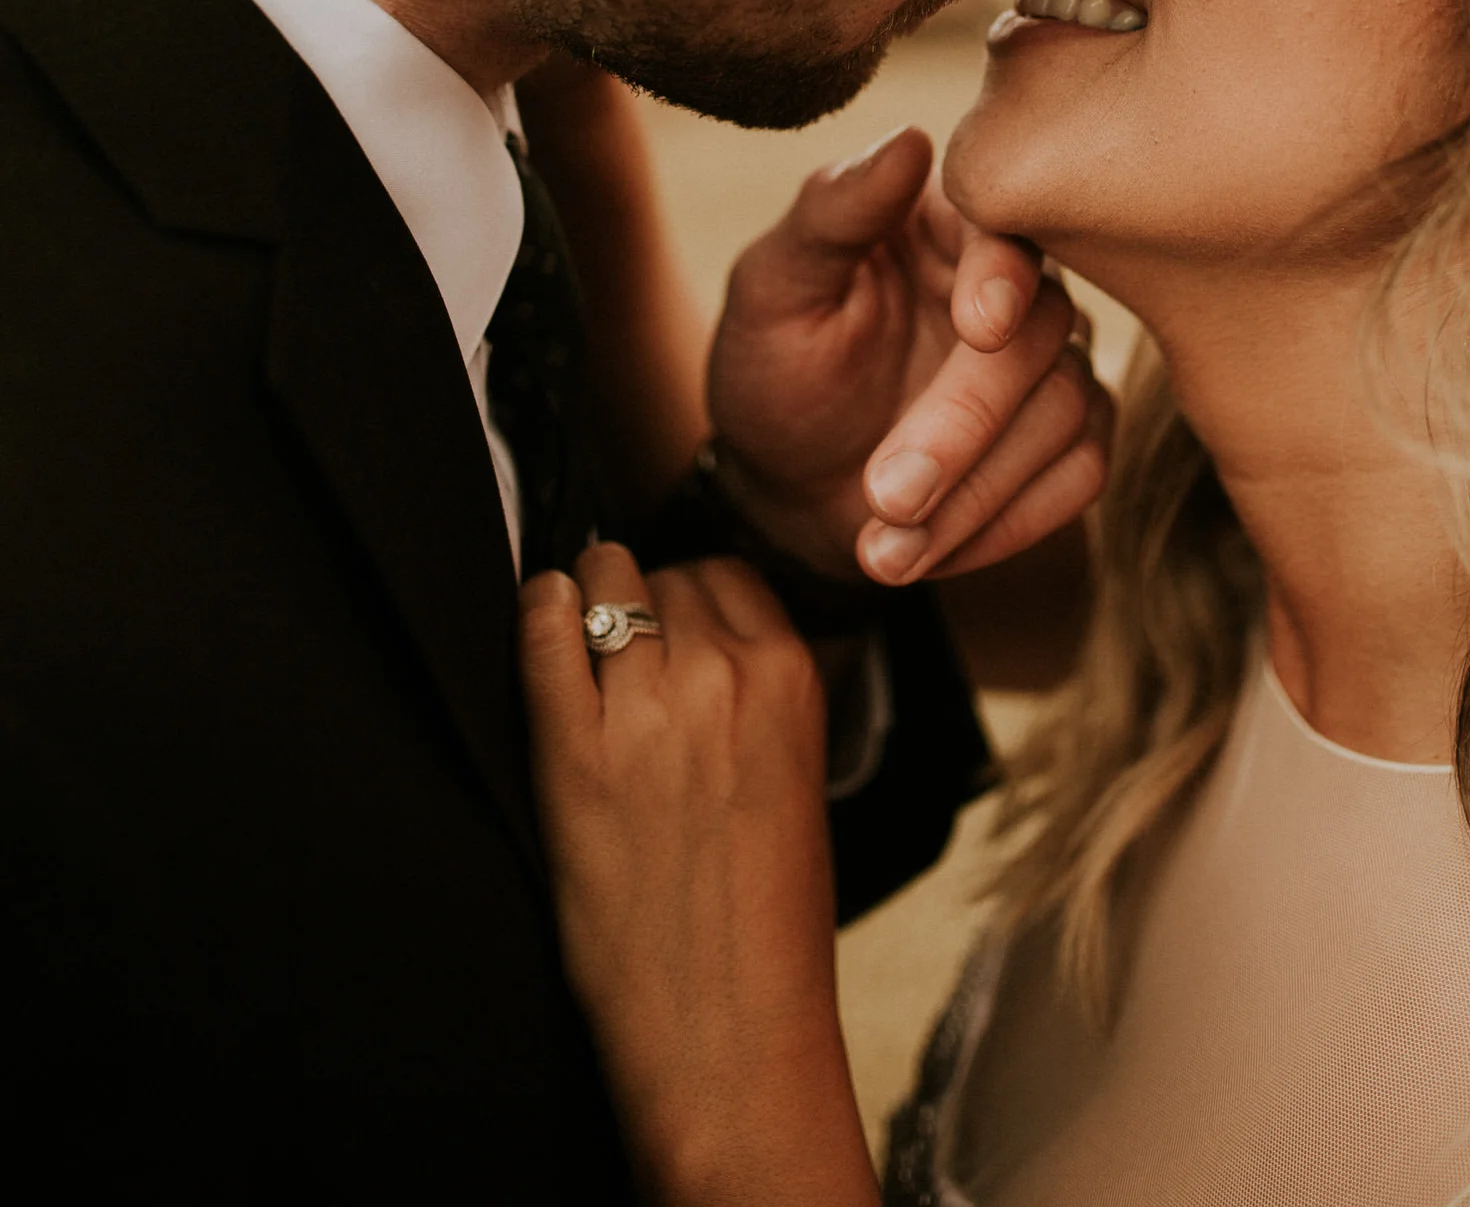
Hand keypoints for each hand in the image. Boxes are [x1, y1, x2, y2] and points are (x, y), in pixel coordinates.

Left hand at [520, 548, 877, 1206]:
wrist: (729, 1031)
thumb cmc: (765, 922)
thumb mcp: (796, 777)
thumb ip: (757, 694)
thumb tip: (700, 635)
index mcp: (790, 679)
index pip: (724, 574)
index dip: (687, 598)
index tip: (667, 624)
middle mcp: (723, 677)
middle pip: (662, 574)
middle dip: (638, 602)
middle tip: (620, 652)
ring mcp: (646, 711)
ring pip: (604, 583)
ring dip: (587, 603)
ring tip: (577, 645)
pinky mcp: (574, 754)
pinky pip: (544, 632)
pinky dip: (538, 615)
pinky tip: (539, 626)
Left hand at [706, 126, 1113, 585]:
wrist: (786, 482)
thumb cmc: (773, 369)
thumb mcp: (774, 289)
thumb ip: (834, 213)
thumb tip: (908, 138)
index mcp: (946, 223)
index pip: (1004, 231)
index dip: (1001, 277)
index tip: (976, 326)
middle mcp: (1015, 283)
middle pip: (1038, 338)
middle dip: (962, 429)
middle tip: (883, 497)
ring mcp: (1051, 361)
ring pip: (1067, 414)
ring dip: (975, 496)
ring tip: (882, 549)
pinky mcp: (1070, 434)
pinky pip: (1081, 475)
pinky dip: (1008, 525)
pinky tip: (930, 552)